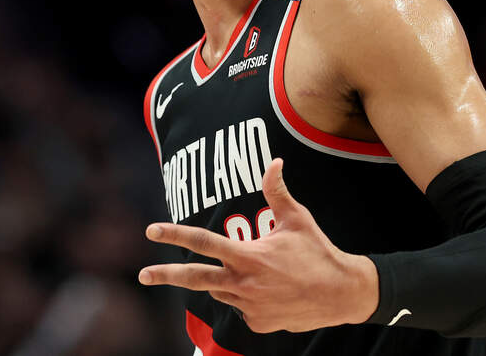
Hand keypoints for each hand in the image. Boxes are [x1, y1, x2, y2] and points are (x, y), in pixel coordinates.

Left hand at [138, 158, 378, 332]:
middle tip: (143, 274)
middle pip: (195, 279)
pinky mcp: (258, 324)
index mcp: (249, 256)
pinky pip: (242, 308)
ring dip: (227, 281)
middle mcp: (244, 284)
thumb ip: (277, 191)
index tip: (152, 230)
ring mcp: (249, 307)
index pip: (203, 241)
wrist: (343, 294)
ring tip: (261, 274)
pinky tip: (274, 291)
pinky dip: (248, 297)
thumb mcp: (297, 219)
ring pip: (222, 291)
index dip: (175, 233)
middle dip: (166, 276)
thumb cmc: (319, 253)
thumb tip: (274, 161)